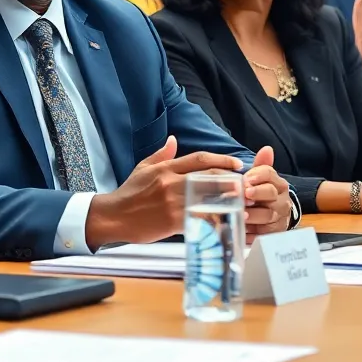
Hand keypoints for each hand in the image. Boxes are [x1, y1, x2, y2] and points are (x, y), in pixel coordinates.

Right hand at [85, 136, 243, 248]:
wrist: (114, 216)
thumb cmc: (129, 193)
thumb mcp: (143, 168)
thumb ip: (162, 154)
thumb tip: (174, 140)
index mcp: (165, 168)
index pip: (199, 159)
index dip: (222, 160)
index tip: (237, 164)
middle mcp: (171, 183)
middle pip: (209, 177)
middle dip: (231, 180)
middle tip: (246, 184)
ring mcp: (173, 202)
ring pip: (208, 197)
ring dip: (228, 200)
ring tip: (243, 202)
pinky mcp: (173, 221)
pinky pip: (199, 218)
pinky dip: (214, 220)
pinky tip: (226, 221)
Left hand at [244, 147, 290, 241]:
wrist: (276, 217)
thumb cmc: (263, 194)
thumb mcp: (261, 179)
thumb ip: (261, 165)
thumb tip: (267, 149)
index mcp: (278, 183)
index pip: (269, 174)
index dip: (258, 175)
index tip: (246, 178)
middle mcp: (282, 199)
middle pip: (270, 193)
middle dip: (257, 193)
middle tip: (244, 195)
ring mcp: (279, 217)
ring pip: (268, 215)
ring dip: (254, 215)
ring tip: (241, 214)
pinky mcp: (274, 233)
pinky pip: (264, 233)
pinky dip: (252, 232)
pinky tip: (242, 229)